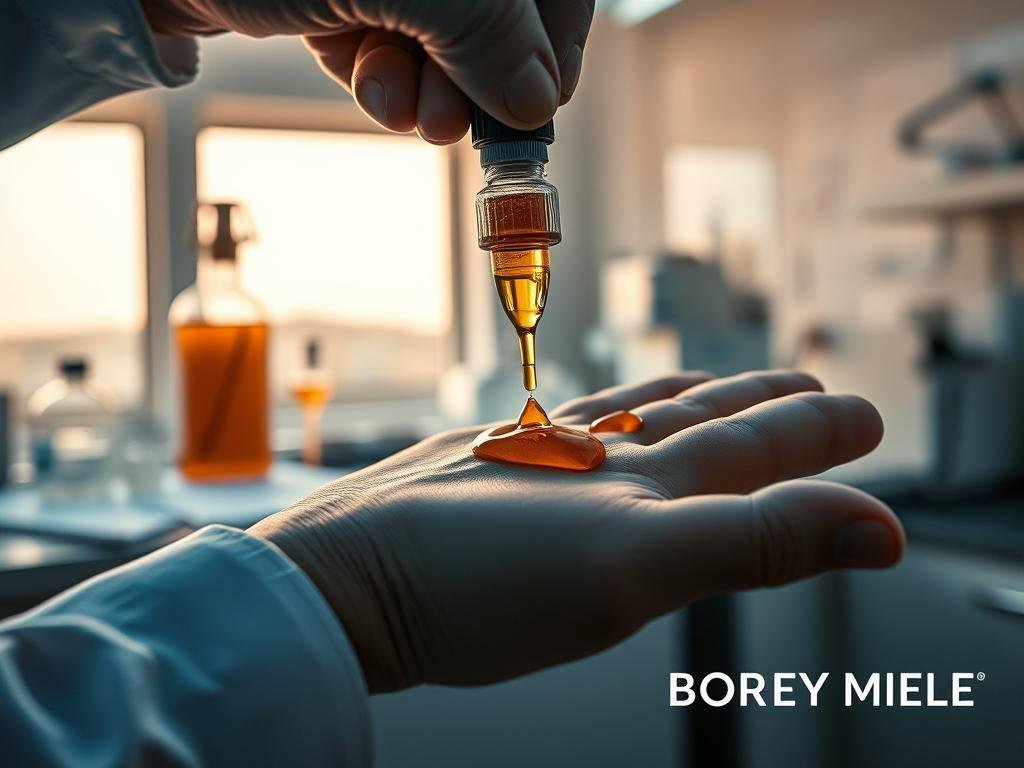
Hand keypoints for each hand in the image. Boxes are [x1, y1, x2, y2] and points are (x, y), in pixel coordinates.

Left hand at [140, 0, 595, 141]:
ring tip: (405, 112)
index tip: (535, 109)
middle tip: (457, 127)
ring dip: (429, 90)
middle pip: (498, 17)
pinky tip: (368, 86)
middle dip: (477, 81)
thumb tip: (537, 101)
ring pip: (443, 40)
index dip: (554, 47)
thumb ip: (490, 32)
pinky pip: (390, 45)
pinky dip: (383, 78)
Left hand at [250, 371, 903, 692]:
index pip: (750, 443)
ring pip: (629, 415)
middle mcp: (590, 455)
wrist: (348, 581)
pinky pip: (566, 434)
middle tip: (803, 382)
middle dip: (760, 403)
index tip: (862, 410)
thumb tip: (874, 524)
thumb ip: (754, 544)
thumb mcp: (637, 570)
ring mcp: (536, 461)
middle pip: (696, 416)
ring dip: (683, 400)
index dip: (813, 432)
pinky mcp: (489, 478)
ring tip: (709, 385)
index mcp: (638, 475)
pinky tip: (584, 425)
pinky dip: (601, 421)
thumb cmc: (478, 580)